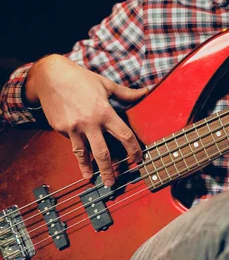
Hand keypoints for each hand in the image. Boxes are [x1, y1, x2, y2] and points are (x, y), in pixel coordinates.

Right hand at [26, 55, 147, 185]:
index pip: (124, 136)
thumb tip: (145, 91)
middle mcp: (89, 123)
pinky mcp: (60, 128)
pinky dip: (77, 147)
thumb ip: (126, 93)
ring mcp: (73, 127)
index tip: (137, 159)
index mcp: (105, 112)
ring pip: (83, 154)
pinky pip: (72, 141)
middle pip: (102, 153)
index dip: (133, 150)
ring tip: (92, 179)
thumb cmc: (81, 78)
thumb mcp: (106, 84)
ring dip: (88, 168)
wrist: (51, 76)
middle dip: (109, 170)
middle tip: (113, 183)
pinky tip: (80, 154)